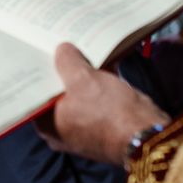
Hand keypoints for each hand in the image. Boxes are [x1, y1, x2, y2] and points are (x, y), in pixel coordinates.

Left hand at [36, 43, 168, 165]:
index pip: (35, 94)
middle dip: (64, 71)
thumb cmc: (109, 112)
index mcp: (47, 125)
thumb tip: (62, 50)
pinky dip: (101, 85)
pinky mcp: (105, 128)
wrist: (147, 135)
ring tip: (85, 50)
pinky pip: (98, 102)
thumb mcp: (82, 78)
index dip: (40, 71)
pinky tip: (105, 64)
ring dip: (85, 76)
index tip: (41, 52)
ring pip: (80, 97)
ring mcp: (85, 131)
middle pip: (58, 94)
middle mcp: (62, 132)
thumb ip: (67, 61)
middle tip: (63, 47)